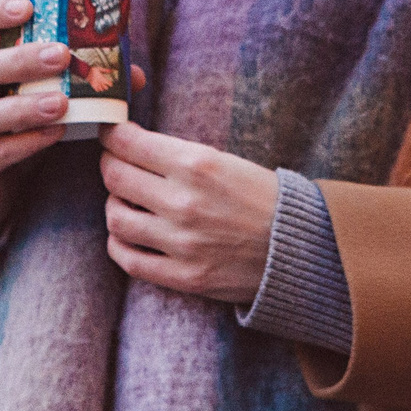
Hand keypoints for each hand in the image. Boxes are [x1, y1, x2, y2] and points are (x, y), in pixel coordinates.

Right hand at [0, 0, 69, 235]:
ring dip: (25, 107)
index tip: (26, 6)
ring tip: (62, 103)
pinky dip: (27, 143)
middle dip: (19, 60)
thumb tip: (134, 75)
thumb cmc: (20, 125)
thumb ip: (82, 81)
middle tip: (60, 55)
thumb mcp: (43, 95)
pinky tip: (54, 134)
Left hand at [99, 122, 280, 306]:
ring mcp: (181, 243)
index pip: (128, 143)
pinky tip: (128, 234)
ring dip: (114, 204)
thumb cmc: (262, 198)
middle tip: (115, 162)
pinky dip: (119, 244)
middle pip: (115, 177)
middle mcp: (183, 202)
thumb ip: (178, 154)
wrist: (300, 247)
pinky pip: (129, 260)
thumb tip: (134, 145)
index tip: (110, 134)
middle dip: (109, 164)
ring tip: (126, 200)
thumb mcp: (224, 160)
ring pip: (116, 218)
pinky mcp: (183, 276)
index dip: (111, 135)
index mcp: (197, 165)